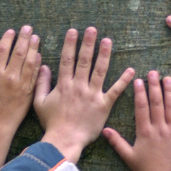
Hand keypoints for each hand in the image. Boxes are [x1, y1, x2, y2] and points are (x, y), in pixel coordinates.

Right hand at [0, 26, 42, 164]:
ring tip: (36, 37)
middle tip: (28, 28)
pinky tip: (39, 54)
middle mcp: (8, 77)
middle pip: (18, 53)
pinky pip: (35, 74)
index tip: (12, 31)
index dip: (8, 39)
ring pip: (29, 62)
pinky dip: (38, 63)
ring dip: (33, 48)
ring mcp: (20, 84)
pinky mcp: (29, 92)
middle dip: (23, 38)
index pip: (2, 51)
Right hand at [34, 27, 134, 163]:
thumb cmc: (51, 124)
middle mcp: (79, 86)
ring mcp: (92, 95)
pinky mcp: (103, 106)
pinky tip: (131, 70)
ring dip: (104, 54)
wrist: (64, 141)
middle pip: (84, 60)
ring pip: (100, 70)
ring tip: (108, 40)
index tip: (73, 31)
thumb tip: (43, 66)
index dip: (70, 44)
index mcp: (64, 85)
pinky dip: (123, 80)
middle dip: (88, 43)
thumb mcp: (39, 103)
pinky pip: (115, 91)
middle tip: (92, 29)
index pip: (67, 59)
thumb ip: (41, 83)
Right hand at [103, 71, 170, 170]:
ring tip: (168, 78)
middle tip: (154, 72)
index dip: (140, 92)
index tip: (139, 80)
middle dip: (155, 86)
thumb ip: (116, 142)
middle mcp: (159, 129)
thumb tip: (104, 130)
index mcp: (144, 132)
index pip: (141, 107)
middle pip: (157, 103)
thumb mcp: (128, 156)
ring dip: (170, 92)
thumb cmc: (145, 170)